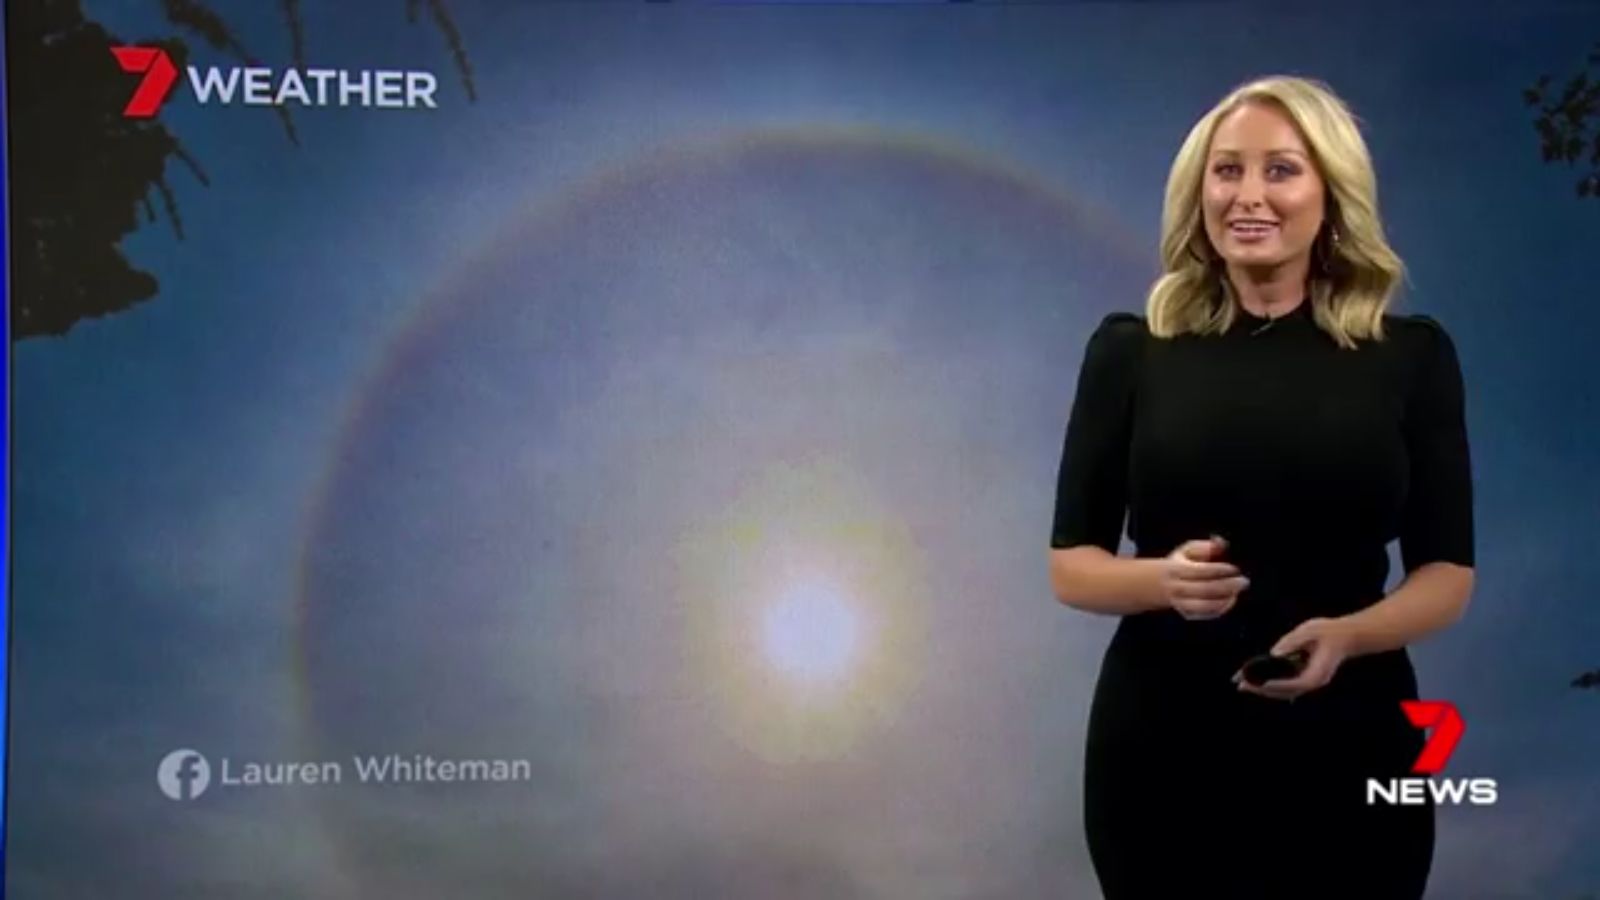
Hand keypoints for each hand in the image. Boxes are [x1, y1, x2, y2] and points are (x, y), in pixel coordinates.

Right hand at [1161, 535, 1249, 619]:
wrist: (1161, 586)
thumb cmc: (1182, 564)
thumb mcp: (1189, 550)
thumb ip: (1207, 546)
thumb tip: (1221, 542)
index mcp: (1176, 569)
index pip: (1200, 571)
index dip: (1219, 570)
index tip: (1235, 569)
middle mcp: (1176, 588)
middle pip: (1204, 589)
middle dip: (1227, 586)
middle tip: (1244, 582)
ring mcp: (1181, 603)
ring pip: (1205, 606)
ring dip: (1224, 600)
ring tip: (1236, 592)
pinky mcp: (1188, 614)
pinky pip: (1207, 614)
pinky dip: (1221, 608)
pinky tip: (1231, 599)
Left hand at [1232, 617, 1357, 701]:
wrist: (1346, 635)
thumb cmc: (1328, 631)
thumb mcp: (1310, 630)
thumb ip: (1292, 641)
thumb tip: (1274, 653)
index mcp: (1316, 674)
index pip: (1293, 684)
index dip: (1274, 685)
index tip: (1258, 683)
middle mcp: (1313, 683)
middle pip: (1285, 691)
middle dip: (1261, 689)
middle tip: (1239, 685)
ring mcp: (1310, 682)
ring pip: (1284, 691)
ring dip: (1263, 689)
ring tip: (1242, 684)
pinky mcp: (1306, 678)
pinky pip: (1286, 685)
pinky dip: (1271, 684)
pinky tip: (1256, 682)